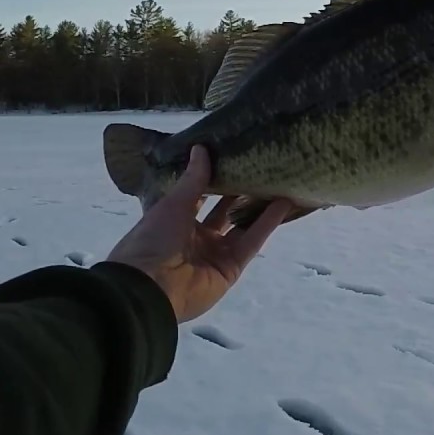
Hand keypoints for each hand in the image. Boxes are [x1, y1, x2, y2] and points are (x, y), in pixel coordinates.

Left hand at [106, 145, 292, 322]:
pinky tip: (284, 203)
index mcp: (175, 220)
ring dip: (259, 206)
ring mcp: (215, 253)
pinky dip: (267, 223)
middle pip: (225, 211)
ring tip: (279, 181)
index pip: (200, 197)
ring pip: (242, 225)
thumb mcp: (172, 204)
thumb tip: (202, 147)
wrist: (150, 287)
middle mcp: (197, 237)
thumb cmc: (153, 239)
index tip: (233, 157)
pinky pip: (252, 241)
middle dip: (241, 192)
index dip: (216, 179)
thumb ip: (193, 179)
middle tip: (261, 167)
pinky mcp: (232, 268)